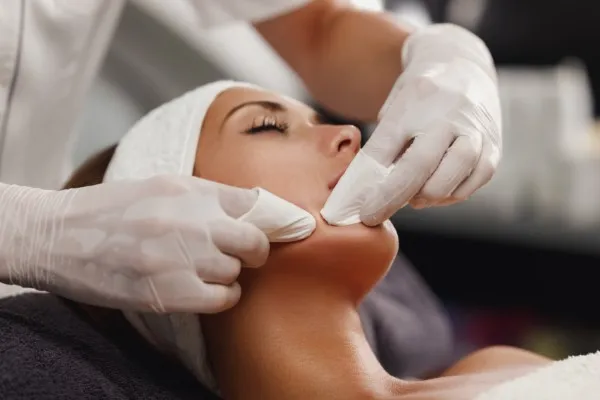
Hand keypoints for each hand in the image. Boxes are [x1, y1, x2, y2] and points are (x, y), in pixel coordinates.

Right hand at [0, 176, 268, 312]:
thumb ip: (207, 195)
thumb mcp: (162, 186)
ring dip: (231, 273)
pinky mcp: (169, 292)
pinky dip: (223, 296)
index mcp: (191, 189)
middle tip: (246, 254)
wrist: (59, 235)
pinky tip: (207, 290)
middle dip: (256, 250)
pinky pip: (223, 298)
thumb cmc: (111, 210)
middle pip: (256, 240)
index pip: (255, 202)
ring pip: (236, 271)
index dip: (273, 218)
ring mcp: (181, 257)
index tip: (283, 227)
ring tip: (208, 270)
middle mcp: (192, 221)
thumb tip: (252, 208)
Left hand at [360, 24, 501, 225]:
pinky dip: (451, 195)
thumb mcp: (393, 109)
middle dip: (392, 198)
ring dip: (425, 198)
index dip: (372, 185)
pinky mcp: (493, 146)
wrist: (464, 65)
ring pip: (449, 180)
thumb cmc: (420, 96)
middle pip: (418, 166)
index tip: (363, 212)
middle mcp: (447, 114)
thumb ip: (381, 147)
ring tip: (413, 196)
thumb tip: (359, 189)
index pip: (385, 150)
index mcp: (414, 101)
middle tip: (375, 214)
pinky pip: (471, 184)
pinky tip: (437, 190)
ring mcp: (474, 130)